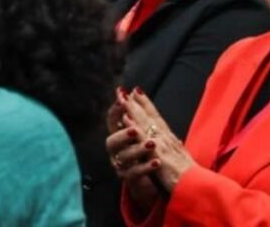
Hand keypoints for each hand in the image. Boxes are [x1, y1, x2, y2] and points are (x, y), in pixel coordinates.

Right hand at [105, 88, 158, 210]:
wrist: (152, 179)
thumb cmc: (146, 151)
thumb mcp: (145, 129)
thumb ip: (138, 111)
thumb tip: (135, 90)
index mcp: (119, 135)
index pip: (112, 121)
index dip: (116, 110)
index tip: (122, 98)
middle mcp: (116, 150)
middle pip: (112, 141)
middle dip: (123, 134)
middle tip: (135, 129)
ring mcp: (121, 165)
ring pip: (124, 157)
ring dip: (138, 149)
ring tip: (152, 144)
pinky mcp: (130, 179)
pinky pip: (135, 173)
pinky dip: (146, 167)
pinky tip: (157, 162)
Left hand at [122, 89, 196, 191]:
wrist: (194, 186)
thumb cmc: (188, 175)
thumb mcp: (181, 157)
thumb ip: (176, 147)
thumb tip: (177, 141)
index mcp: (170, 138)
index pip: (156, 117)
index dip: (146, 104)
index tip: (137, 92)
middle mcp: (165, 137)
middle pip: (149, 115)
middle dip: (137, 102)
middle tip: (125, 90)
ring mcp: (162, 144)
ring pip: (145, 122)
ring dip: (133, 109)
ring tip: (123, 97)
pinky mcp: (158, 154)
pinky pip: (143, 138)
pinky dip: (134, 127)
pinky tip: (125, 119)